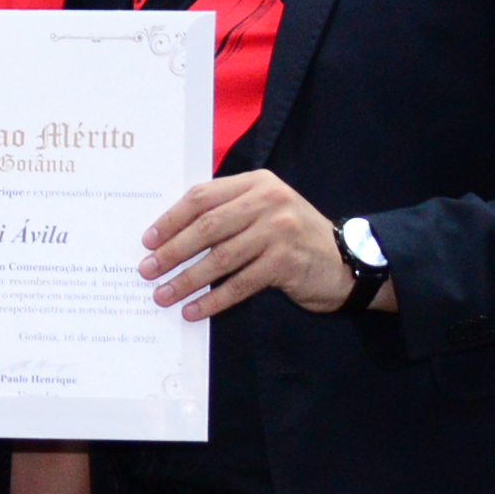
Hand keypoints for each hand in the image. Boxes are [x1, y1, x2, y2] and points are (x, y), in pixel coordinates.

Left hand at [141, 170, 353, 318]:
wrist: (347, 261)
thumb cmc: (293, 236)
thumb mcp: (264, 211)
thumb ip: (227, 212)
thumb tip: (169, 237)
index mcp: (256, 183)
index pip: (202, 197)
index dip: (171, 219)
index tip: (147, 241)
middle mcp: (268, 201)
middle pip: (207, 226)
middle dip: (172, 251)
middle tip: (147, 270)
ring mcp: (280, 231)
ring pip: (220, 257)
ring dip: (187, 280)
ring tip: (163, 295)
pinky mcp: (286, 262)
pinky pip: (240, 284)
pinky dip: (213, 300)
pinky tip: (194, 311)